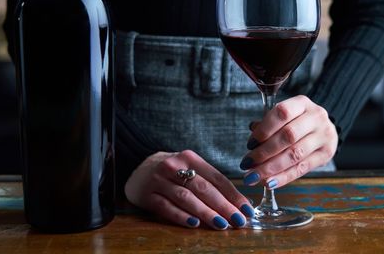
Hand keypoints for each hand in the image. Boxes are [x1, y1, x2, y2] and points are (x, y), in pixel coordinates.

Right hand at [124, 150, 254, 229]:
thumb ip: (210, 182)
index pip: (217, 178)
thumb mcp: (190, 168)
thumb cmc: (172, 172)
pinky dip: (181, 216)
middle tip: (238, 220)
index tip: (247, 209)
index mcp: (190, 158)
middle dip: (223, 206)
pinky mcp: (147, 195)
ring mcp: (159, 180)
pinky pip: (166, 207)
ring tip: (221, 224)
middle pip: (203, 188)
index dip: (233, 194)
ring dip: (206, 212)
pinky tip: (194, 223)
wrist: (137, 167)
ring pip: (186, 198)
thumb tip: (237, 203)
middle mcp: (174, 167)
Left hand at [240, 95, 337, 188]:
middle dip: (264, 152)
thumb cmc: (298, 123)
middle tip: (247, 163)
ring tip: (254, 176)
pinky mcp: (327, 154)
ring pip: (295, 154)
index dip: (264, 129)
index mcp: (302, 103)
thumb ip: (268, 125)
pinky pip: (302, 169)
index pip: (282, 113)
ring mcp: (324, 135)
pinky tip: (268, 183)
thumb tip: (252, 138)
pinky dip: (283, 177)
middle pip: (288, 136)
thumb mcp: (285, 117)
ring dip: (271, 167)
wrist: (324, 130)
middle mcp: (316, 117)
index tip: (249, 144)